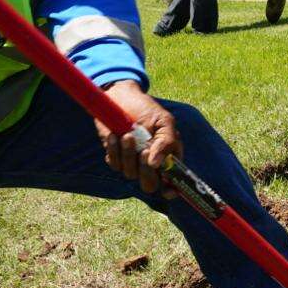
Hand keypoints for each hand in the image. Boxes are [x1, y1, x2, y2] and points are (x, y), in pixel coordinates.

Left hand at [96, 81, 180, 197]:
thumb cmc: (145, 108)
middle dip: (145, 170)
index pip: (173, 182)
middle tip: (144, 150)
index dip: (171, 190)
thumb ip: (166, 142)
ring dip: (128, 154)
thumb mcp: (163, 120)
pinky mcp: (116, 157)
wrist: (119, 98)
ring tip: (127, 134)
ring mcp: (133, 162)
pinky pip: (115, 165)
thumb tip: (157, 165)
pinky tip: (114, 135)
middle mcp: (152, 163)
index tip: (167, 189)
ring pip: (131, 174)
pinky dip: (114, 151)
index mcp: (169, 155)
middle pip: (150, 184)